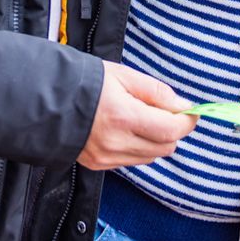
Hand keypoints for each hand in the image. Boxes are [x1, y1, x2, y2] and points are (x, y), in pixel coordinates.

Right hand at [76, 62, 196, 170]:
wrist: (48, 100)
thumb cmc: (86, 82)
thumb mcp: (124, 76)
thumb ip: (157, 92)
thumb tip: (183, 107)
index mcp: (124, 116)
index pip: (171, 130)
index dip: (187, 122)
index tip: (191, 112)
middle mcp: (116, 142)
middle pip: (165, 147)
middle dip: (172, 131)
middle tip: (165, 113)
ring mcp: (106, 157)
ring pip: (151, 157)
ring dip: (156, 141)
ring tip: (142, 120)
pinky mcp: (99, 164)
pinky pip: (132, 161)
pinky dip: (138, 148)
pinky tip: (126, 131)